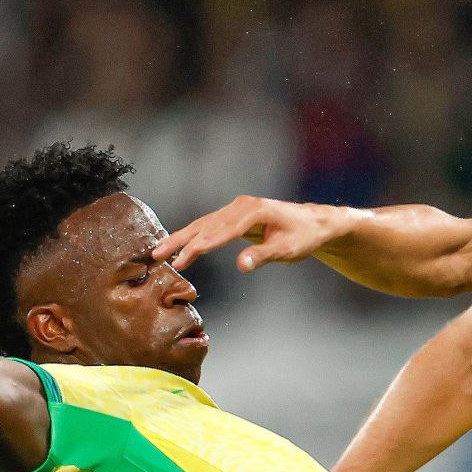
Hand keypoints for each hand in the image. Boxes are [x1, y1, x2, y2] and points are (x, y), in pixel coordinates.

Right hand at [157, 195, 351, 273]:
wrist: (314, 223)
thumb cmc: (303, 237)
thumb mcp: (287, 250)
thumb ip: (263, 256)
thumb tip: (241, 265)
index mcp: (253, 212)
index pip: (221, 232)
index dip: (200, 247)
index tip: (181, 260)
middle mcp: (241, 206)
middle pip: (205, 225)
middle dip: (180, 241)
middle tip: (158, 255)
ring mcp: (237, 208)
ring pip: (203, 224)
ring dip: (181, 237)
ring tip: (160, 251)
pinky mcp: (236, 215)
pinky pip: (210, 225)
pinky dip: (194, 235)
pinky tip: (179, 244)